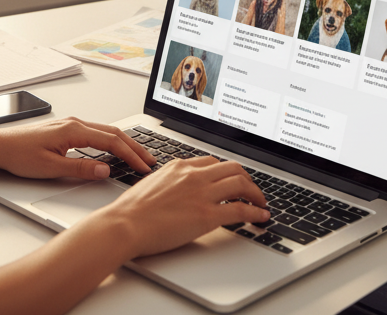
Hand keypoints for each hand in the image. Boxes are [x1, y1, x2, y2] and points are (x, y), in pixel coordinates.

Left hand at [0, 117, 155, 179]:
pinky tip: (113, 150)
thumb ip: (80, 169)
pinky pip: (95, 133)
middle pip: (113, 132)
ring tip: (137, 156)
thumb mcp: (51, 168)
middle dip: (134, 146)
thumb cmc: (19, 155)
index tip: (143, 166)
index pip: (111, 141)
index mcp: (73, 130)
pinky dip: (111, 141)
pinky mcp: (66, 130)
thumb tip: (105, 170)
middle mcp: (74, 123)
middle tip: (150, 161)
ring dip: (124, 143)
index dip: (130, 154)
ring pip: (105, 131)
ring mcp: (70, 124)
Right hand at [94, 156, 268, 258]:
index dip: (227, 172)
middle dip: (247, 179)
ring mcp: (201, 194)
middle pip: (232, 168)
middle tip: (253, 191)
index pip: (213, 162)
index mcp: (180, 167)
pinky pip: (239, 209)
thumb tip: (176, 191)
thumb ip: (170, 183)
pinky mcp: (206, 215)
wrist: (125, 224)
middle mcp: (193, 175)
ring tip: (261, 204)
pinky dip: (255, 212)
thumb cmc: (132, 210)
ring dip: (256, 194)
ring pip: (240, 184)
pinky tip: (261, 217)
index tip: (234, 181)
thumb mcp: (152, 185)